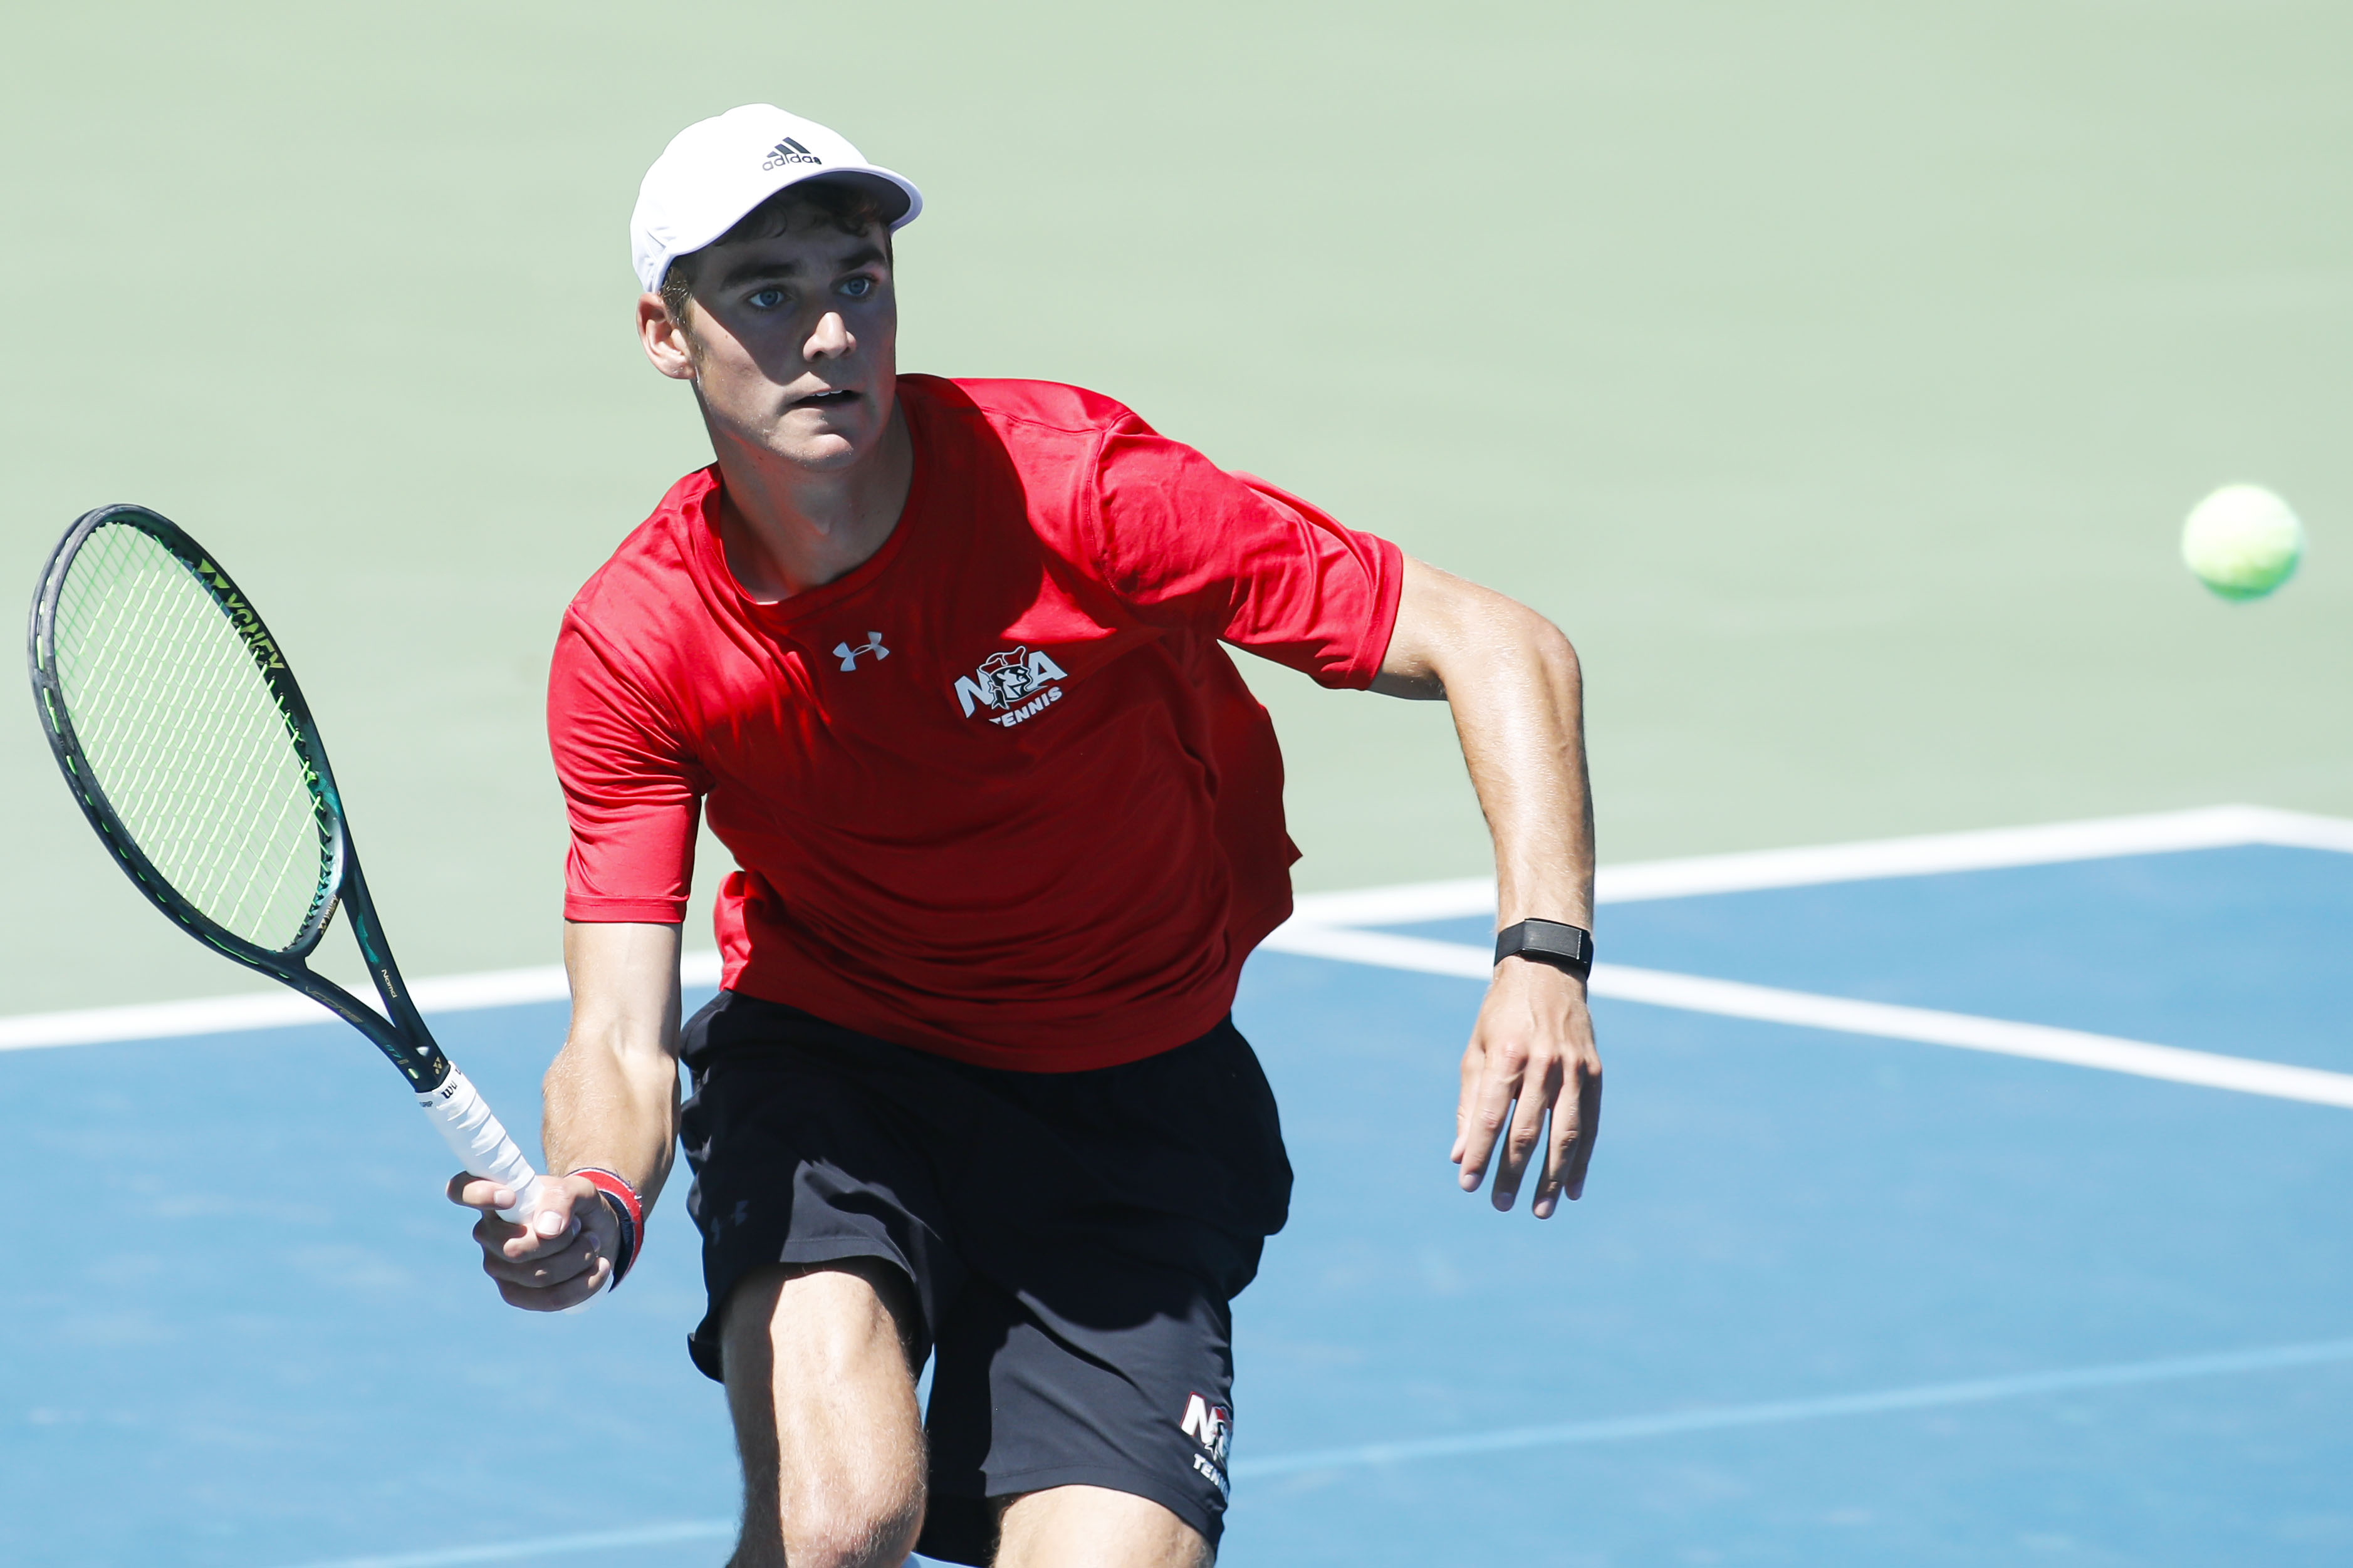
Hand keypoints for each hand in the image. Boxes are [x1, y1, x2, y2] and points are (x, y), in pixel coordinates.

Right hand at [446, 1171, 618, 1310]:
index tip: (510, 1197)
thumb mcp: (579, 1189)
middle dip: (562, 1241)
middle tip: (580, 1227)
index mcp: (495, 1197)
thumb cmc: (576, 1205)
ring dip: (578, 1259)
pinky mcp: (515, 1293)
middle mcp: (487, 1232)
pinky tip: (599, 1268)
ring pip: (537, 1276)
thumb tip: (547, 1229)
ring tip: (591, 1243)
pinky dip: (583, 1284)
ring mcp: (497, 1266)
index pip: (462, 1190)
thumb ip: (563, 1197)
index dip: (478, 1195)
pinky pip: (548, 1299)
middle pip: (515, 1249)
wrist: (593, 1231)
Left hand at [1451, 958, 1601, 1216]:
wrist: (1546, 971)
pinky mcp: (1595, 1073)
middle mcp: (1543, 1063)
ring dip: (1552, 1177)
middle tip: (1500, 1205)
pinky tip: (1573, 1188)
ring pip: (1565, 1134)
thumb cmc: (1502, 1016)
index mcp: (1507, 1055)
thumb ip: (1470, 1104)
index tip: (1468, 1184)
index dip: (1479, 1153)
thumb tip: (1459, 1156)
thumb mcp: (1476, 1051)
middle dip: (1512, 1172)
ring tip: (1541, 1209)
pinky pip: (1590, 1124)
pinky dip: (1582, 1159)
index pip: (1491, 1117)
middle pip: (1527, 1131)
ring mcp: (1574, 1069)